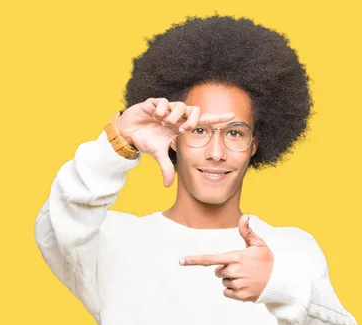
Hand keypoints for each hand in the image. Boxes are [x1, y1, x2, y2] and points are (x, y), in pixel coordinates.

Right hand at [117, 97, 233, 186]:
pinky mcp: (154, 103)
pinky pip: (163, 102)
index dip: (216, 118)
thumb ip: (166, 167)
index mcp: (180, 126)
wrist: (128, 132)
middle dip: (191, 119)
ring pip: (179, 105)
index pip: (202, 120)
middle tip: (181, 129)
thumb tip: (168, 185)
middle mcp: (176, 116)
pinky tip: (152, 115)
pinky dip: (159, 110)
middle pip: (194, 110)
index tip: (233, 116)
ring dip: (172, 116)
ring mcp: (166, 108)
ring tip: (162, 122)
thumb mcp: (158, 153)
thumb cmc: (145, 139)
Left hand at [178, 215, 273, 301]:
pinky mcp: (241, 296)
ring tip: (247, 277)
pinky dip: (233, 291)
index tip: (182, 261)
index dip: (195, 260)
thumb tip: (244, 216)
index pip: (211, 259)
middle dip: (226, 269)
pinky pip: (227, 292)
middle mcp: (235, 271)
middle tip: (242, 268)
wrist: (281, 280)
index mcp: (236, 258)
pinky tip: (245, 286)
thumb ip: (247, 232)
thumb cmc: (267, 260)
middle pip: (218, 271)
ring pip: (223, 282)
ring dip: (231, 280)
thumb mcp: (258, 244)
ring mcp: (238, 284)